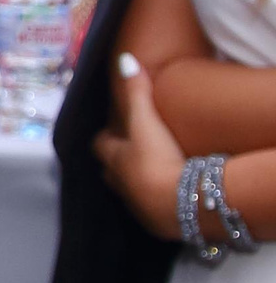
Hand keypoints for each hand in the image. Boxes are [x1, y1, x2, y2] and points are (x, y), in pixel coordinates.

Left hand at [99, 55, 187, 239]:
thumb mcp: (147, 122)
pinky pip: (152, 211)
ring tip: (153, 175)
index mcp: (115, 159)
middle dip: (118, 161)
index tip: (112, 130)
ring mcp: (137, 206)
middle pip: (111, 171)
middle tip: (132, 152)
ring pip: (130, 192)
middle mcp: (120, 184)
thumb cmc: (157, 160)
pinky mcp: (157, 223)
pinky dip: (158, 203)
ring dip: (138, 184)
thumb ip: (138, 93)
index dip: (105, 137)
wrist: (183, 204)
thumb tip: (124, 59)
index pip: (100, 145)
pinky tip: (171, 198)